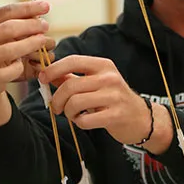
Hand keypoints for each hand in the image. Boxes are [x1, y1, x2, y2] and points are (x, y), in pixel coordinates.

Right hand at [0, 1, 53, 100]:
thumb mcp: (3, 33)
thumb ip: (17, 21)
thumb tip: (39, 13)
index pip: (7, 11)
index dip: (28, 8)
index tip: (45, 7)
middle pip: (8, 28)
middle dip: (31, 25)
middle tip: (45, 26)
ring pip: (9, 50)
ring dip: (30, 44)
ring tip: (42, 41)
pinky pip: (9, 71)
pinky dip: (19, 67)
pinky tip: (21, 65)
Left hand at [39, 56, 156, 145]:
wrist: (141, 118)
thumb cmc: (113, 98)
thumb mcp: (95, 82)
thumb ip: (72, 77)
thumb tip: (47, 74)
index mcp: (103, 65)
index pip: (72, 61)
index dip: (53, 69)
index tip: (42, 78)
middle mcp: (109, 78)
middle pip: (70, 86)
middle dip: (57, 99)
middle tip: (56, 107)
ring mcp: (114, 96)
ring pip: (75, 103)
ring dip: (68, 112)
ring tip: (72, 114)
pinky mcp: (115, 115)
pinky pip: (85, 120)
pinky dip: (79, 123)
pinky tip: (84, 121)